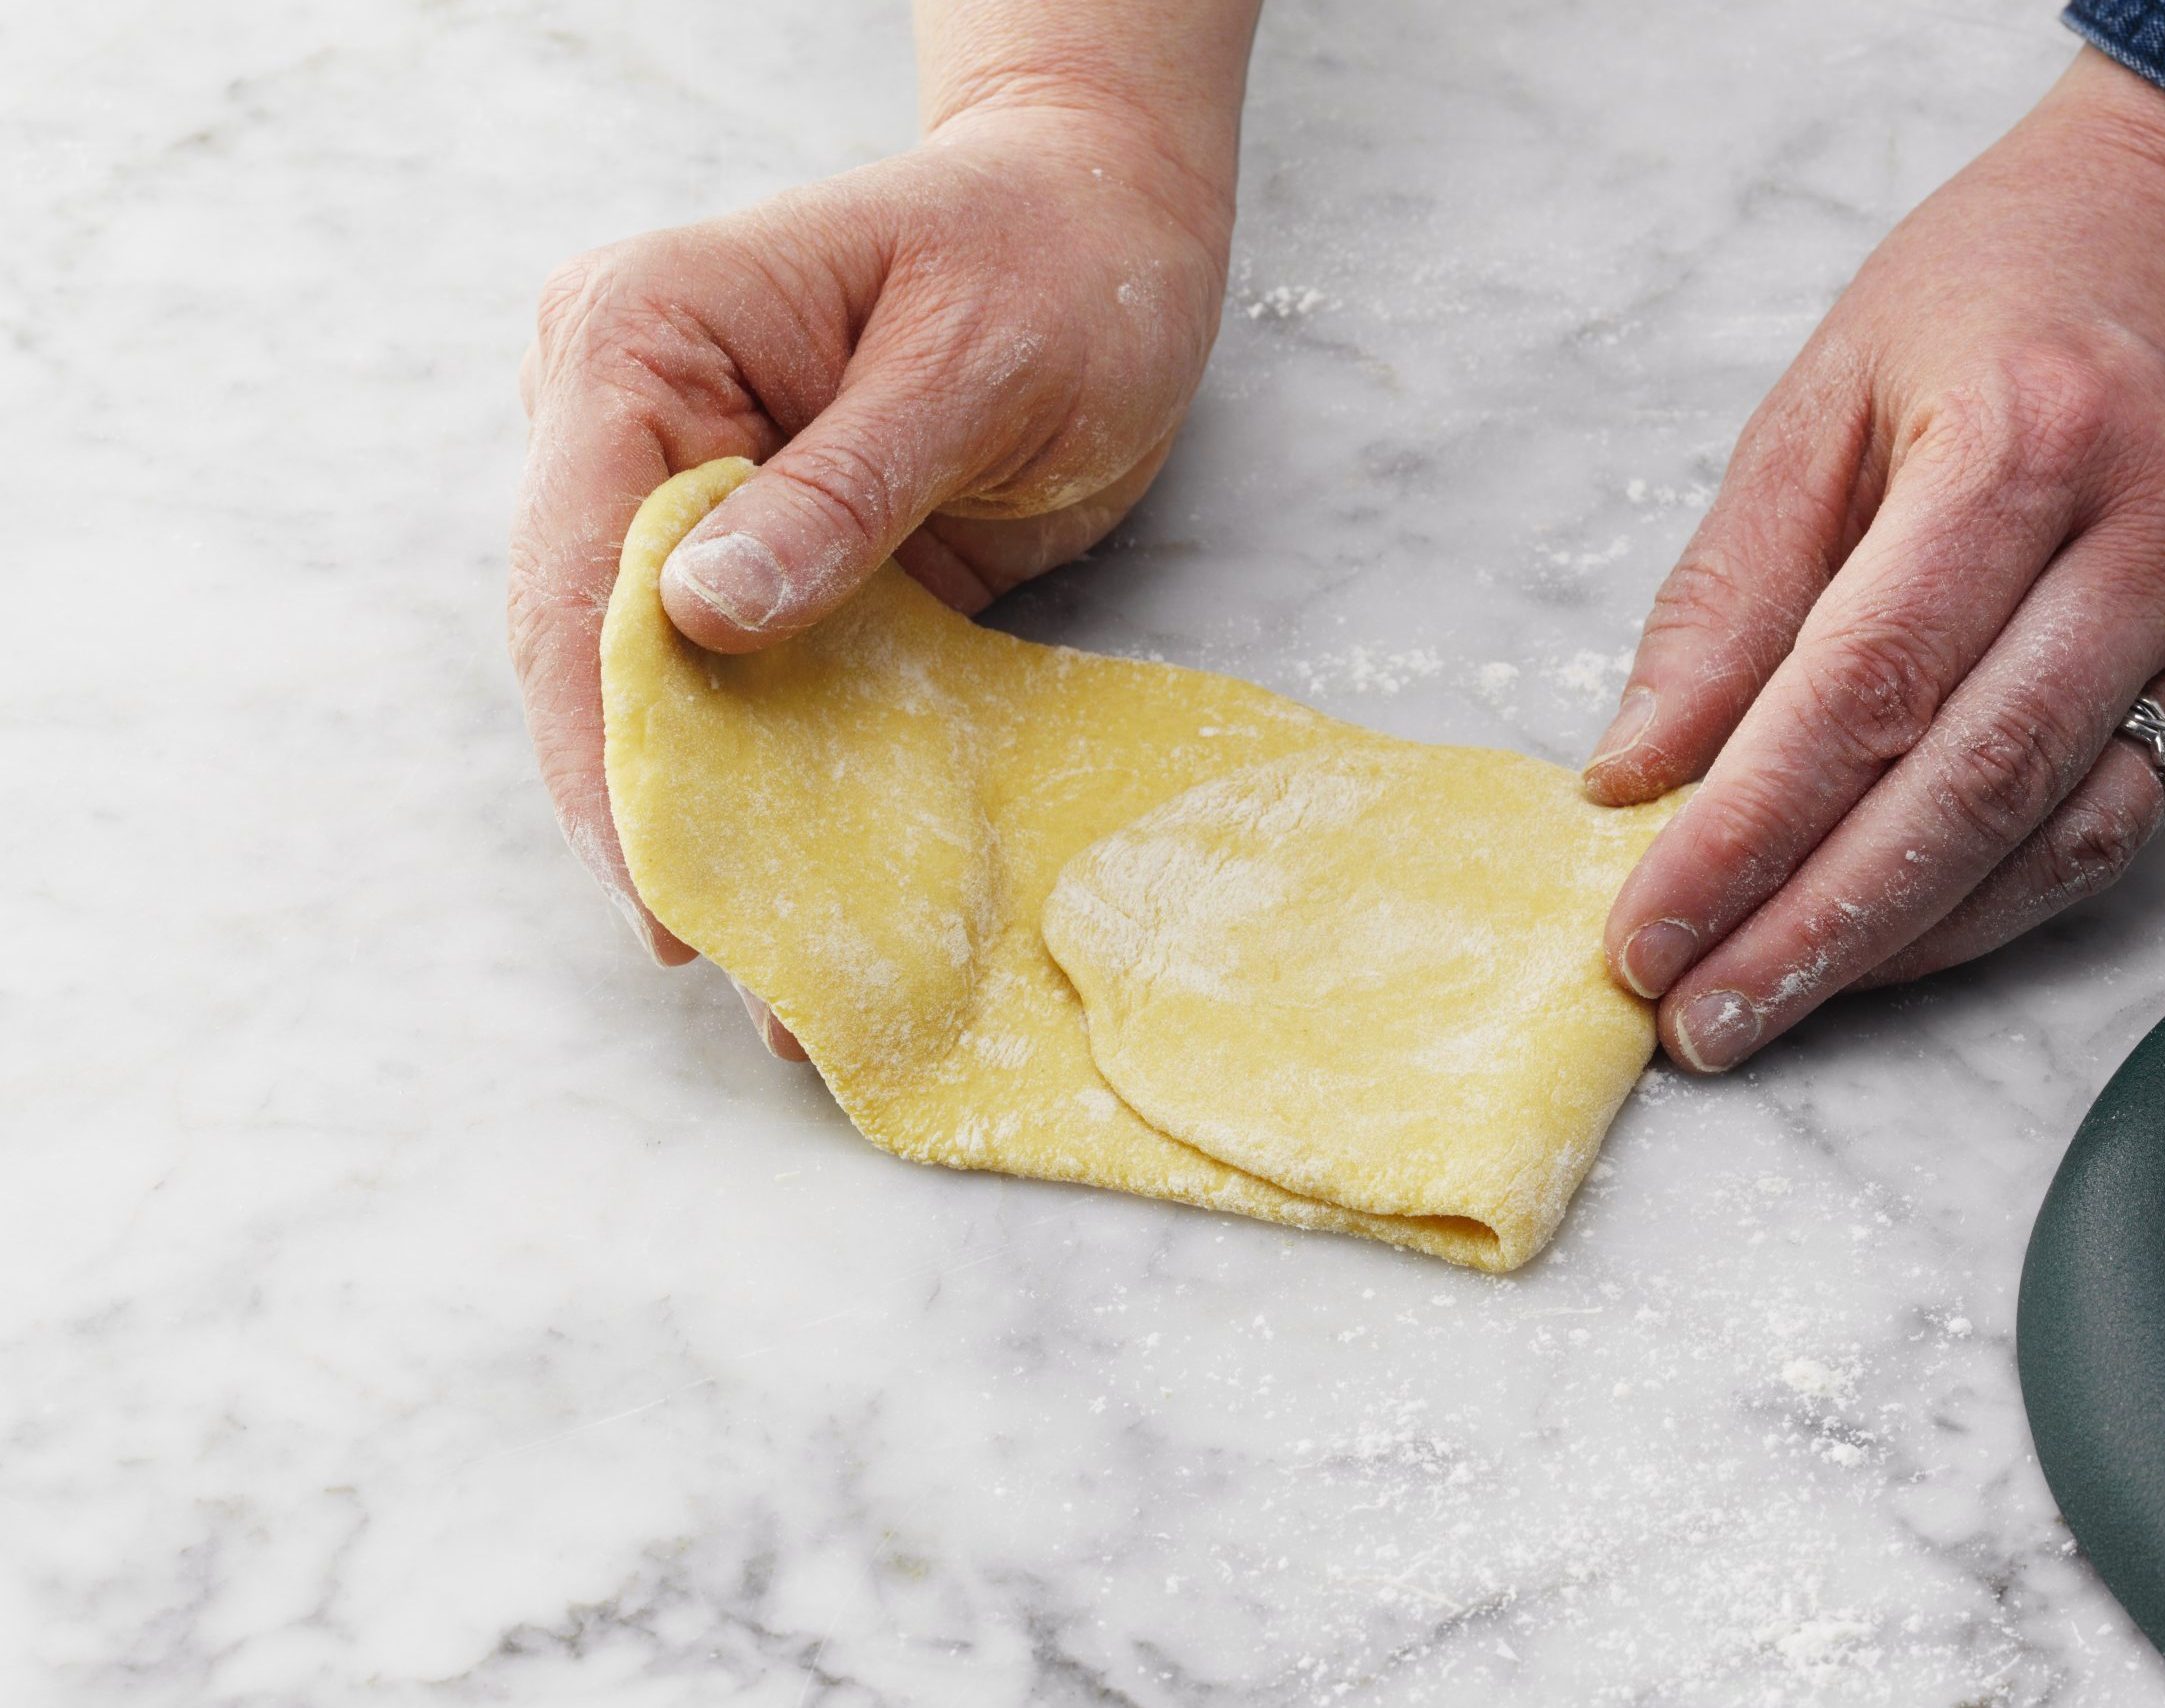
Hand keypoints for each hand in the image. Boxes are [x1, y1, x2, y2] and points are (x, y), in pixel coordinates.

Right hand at [509, 28, 1250, 1055]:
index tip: (661, 881)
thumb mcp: (970, 364)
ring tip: (770, 970)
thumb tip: (702, 616)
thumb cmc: (1058, 260)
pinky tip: (819, 896)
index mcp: (643, 337)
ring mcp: (698, 499)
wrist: (1118, 237)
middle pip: (596, 645)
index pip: (581, 557)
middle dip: (650, 806)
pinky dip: (786, 790)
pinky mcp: (778, 565)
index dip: (607, 733)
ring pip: (668, 689)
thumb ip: (843, 489)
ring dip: (716, 821)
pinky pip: (758, 691)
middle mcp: (636, 420)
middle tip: (710, 956)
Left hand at [1587, 50, 2164, 1071]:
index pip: (1862, 685)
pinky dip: (1992, 907)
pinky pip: (2114, 828)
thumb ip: (1732, 586)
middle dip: (1811, 927)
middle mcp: (2140, 537)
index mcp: (2019, 442)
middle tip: (1699, 1021)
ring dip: (1898, 946)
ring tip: (1768, 1008)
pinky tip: (1889, 948)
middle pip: (1960, 785)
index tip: (1647, 932)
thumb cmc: (1993, 290)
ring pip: (2046, 831)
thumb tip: (1640, 765)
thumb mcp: (1823, 392)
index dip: (1745, 832)